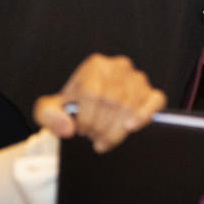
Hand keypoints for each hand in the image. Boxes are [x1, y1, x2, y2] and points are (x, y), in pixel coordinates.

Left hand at [33, 54, 164, 152]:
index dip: (86, 118)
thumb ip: (48, 115)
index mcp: (94, 65)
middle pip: (112, 101)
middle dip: (100, 127)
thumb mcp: (50, 109)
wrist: (89, 110)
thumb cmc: (71, 108)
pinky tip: (130, 127)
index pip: (92, 93)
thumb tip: (68, 127)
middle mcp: (118, 66)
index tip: (81, 131)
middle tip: (93, 138)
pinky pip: (155, 102)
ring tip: (104, 138)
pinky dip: (144, 115)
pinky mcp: (151, 92)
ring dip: (116, 130)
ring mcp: (137, 78)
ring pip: (130, 106)